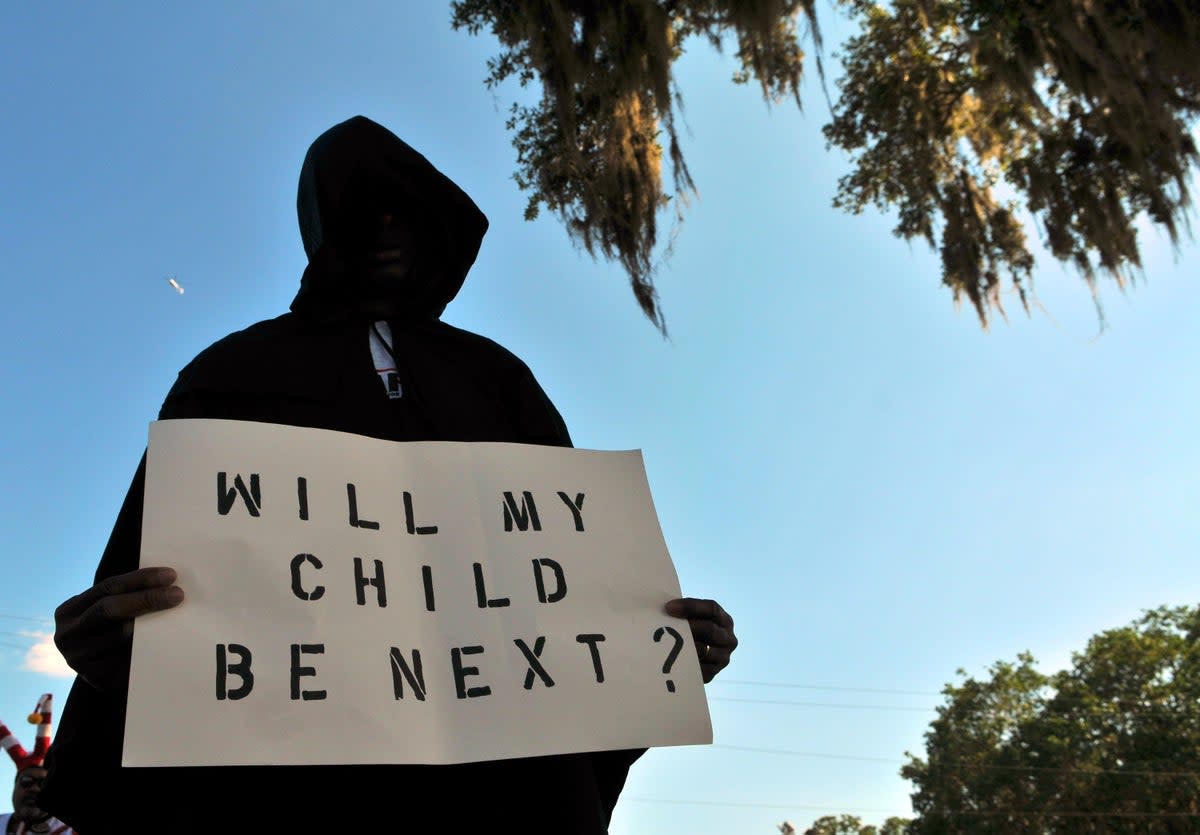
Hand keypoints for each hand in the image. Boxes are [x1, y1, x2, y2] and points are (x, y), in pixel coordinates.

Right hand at [54, 567, 184, 691]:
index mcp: (69, 611)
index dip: (140, 579)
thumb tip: (166, 579)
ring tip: (179, 615)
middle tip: (177, 594)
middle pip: (109, 609)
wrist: (109, 677)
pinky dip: (149, 647)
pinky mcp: (96, 678)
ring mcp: (78, 658)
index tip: (170, 575)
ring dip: (152, 624)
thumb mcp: (110, 614)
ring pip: (120, 634)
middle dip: (146, 598)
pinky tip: (168, 640)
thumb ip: (127, 597)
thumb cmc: (113, 634)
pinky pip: (128, 658)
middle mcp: (67, 635)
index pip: (108, 587)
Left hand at [664, 597, 736, 682]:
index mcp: (724, 620)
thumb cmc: (692, 633)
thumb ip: (685, 613)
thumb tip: (666, 608)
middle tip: (667, 625)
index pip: (711, 609)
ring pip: (703, 649)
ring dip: (685, 645)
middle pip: (709, 629)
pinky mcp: (713, 673)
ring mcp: (723, 657)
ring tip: (667, 642)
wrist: (698, 660)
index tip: (669, 607)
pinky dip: (684, 662)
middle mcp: (728, 638)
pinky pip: (698, 667)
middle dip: (688, 626)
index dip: (691, 606)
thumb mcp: (694, 620)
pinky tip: (671, 658)